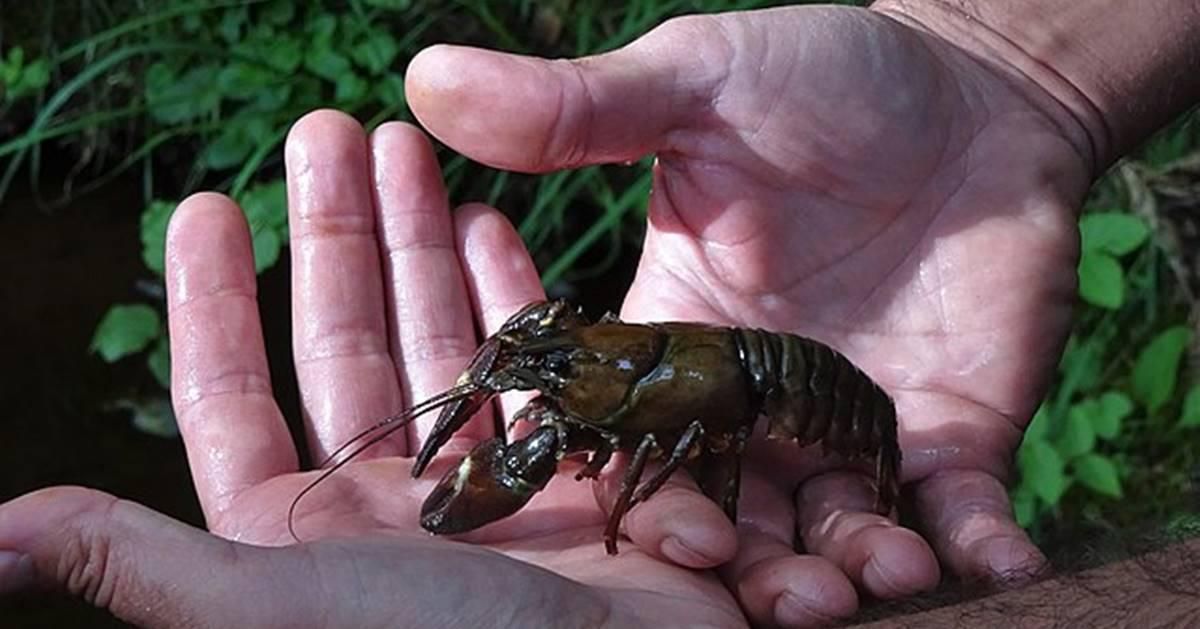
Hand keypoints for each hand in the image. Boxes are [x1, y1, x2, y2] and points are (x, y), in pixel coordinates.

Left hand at [0, 111, 748, 627]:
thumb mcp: (284, 606)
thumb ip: (148, 564)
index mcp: (299, 534)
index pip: (231, 396)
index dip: (209, 300)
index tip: (204, 202)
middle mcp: (385, 502)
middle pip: (342, 340)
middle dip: (333, 234)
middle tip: (331, 130)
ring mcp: (481, 481)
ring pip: (435, 335)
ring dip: (419, 242)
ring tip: (409, 149)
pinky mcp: (568, 466)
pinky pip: (529, 360)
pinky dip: (509, 289)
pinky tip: (488, 222)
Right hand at [405, 4, 1091, 622]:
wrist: (970, 91)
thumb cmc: (822, 79)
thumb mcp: (692, 87)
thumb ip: (576, 109)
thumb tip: (426, 77)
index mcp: (671, 346)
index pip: (630, 445)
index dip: (641, 495)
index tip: (664, 524)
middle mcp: (751, 408)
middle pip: (733, 519)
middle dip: (752, 568)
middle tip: (785, 592)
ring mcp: (849, 426)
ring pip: (837, 534)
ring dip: (856, 569)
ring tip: (882, 574)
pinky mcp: (949, 432)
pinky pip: (958, 509)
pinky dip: (976, 544)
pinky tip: (996, 561)